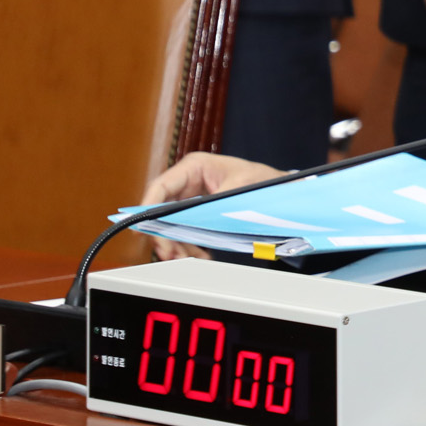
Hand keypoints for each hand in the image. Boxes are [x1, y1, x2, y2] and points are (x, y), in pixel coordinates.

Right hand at [140, 152, 281, 260]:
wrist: (281, 189)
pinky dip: (189, 245)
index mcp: (195, 166)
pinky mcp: (197, 212)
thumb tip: (195, 214)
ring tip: (188, 258)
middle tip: (170, 253)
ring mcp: (191, 197)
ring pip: (171, 224)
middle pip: (162, 210)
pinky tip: (200, 255)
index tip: (144, 228)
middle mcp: (188, 182)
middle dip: (164, 233)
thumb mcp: (243, 187)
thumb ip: (216, 200)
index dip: (147, 207)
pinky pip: (185, 230)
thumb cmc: (263, 180)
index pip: (161, 187)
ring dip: (177, 243)